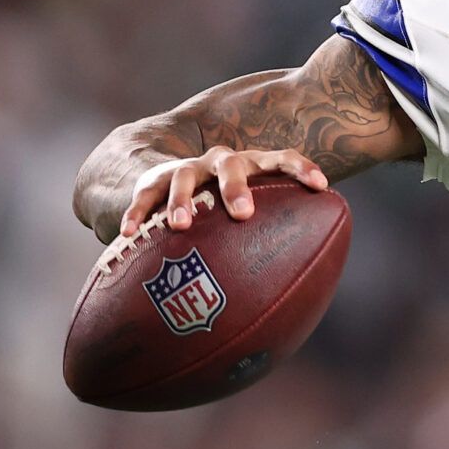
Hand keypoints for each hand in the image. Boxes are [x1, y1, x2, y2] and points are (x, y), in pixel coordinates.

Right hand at [118, 146, 326, 237]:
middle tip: (243, 214)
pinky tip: (128, 234)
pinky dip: (137, 212)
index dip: (302, 169)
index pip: (283, 159)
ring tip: (181, 226)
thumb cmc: (228, 209)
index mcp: (253, 165)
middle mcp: (221, 162)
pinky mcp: (154, 181)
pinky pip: (145, 194)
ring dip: (183, 199)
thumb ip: (275, 237)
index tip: (321, 186)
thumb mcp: (255, 212)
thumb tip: (304, 290)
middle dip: (236, 188)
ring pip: (184, 176)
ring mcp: (188, 169)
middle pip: (231, 165)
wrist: (176, 179)